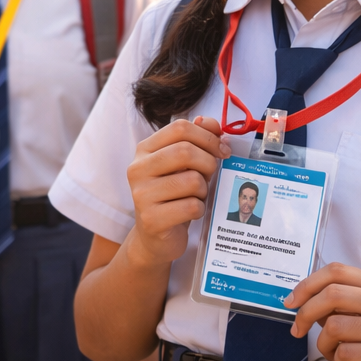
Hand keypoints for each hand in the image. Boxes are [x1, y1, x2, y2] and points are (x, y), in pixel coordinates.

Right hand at [124, 116, 228, 270]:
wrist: (155, 238)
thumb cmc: (173, 196)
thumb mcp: (183, 165)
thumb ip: (197, 141)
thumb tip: (212, 123)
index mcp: (144, 150)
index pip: (180, 128)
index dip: (208, 136)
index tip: (222, 149)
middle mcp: (138, 169)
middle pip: (185, 151)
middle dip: (209, 162)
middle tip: (213, 174)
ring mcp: (142, 195)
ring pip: (192, 181)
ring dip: (203, 190)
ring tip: (196, 196)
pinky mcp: (151, 219)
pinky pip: (192, 206)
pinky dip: (200, 209)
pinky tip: (191, 212)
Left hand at [286, 263, 360, 360]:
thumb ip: (338, 304)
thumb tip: (301, 298)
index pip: (338, 271)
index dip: (308, 284)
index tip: (292, 301)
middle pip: (333, 294)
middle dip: (306, 312)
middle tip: (297, 329)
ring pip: (335, 326)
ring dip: (323, 343)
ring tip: (331, 351)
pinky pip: (345, 352)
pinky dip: (337, 359)